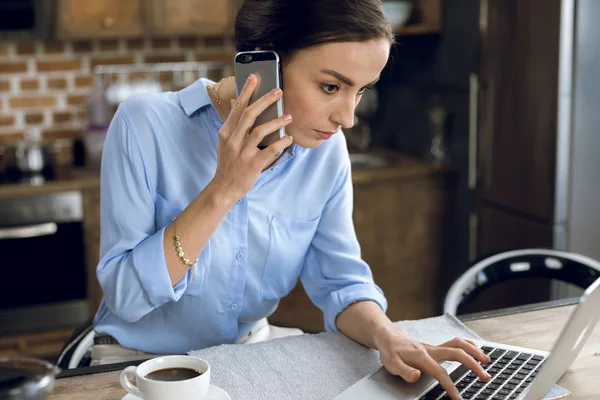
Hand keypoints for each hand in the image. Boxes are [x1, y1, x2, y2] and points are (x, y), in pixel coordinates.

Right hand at [210, 74, 293, 200]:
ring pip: (260, 131)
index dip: (246, 92)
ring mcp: (242, 152)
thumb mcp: (225, 141)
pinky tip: (288, 138)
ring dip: (276, 122)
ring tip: (288, 116)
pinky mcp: (253, 164)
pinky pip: (269, 151)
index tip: (255, 77)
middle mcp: (233, 140)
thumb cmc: (228, 163)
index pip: (238, 107)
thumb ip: (232, 122)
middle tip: (278, 91)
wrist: (224, 187)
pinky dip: (280, 143)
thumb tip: (233, 102)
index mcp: (226, 132)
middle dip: (264, 100)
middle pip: (249, 114)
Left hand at [374, 327, 490, 399]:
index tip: (459, 398)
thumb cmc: (390, 351)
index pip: (440, 373)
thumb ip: (405, 372)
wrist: (388, 336)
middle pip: (457, 353)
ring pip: (458, 344)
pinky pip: (455, 342)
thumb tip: (417, 375)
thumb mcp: (391, 364)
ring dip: (474, 350)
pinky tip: (477, 350)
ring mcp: (435, 347)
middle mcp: (431, 349)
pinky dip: (468, 344)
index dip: (450, 387)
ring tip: (487, 360)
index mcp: (422, 357)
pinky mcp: (436, 347)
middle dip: (472, 365)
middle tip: (485, 377)